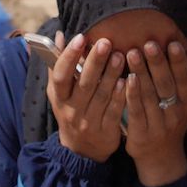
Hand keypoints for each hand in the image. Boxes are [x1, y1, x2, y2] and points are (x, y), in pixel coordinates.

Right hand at [48, 33, 125, 161]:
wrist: (81, 150)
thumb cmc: (71, 111)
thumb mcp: (59, 92)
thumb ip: (58, 65)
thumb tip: (59, 35)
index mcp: (59, 98)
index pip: (60, 76)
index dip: (68, 57)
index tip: (80, 38)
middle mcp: (72, 110)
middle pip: (83, 84)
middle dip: (94, 62)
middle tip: (106, 42)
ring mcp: (89, 122)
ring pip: (101, 96)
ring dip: (111, 75)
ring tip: (121, 55)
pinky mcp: (105, 132)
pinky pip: (114, 112)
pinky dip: (120, 96)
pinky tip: (127, 81)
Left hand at [123, 40, 186, 186]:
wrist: (161, 157)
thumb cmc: (175, 124)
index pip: (184, 79)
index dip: (179, 61)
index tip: (173, 42)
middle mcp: (176, 113)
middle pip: (166, 84)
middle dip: (158, 63)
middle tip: (148, 43)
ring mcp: (159, 124)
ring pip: (150, 95)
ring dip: (141, 73)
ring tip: (132, 53)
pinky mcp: (142, 133)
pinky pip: (136, 111)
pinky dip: (131, 95)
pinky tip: (125, 79)